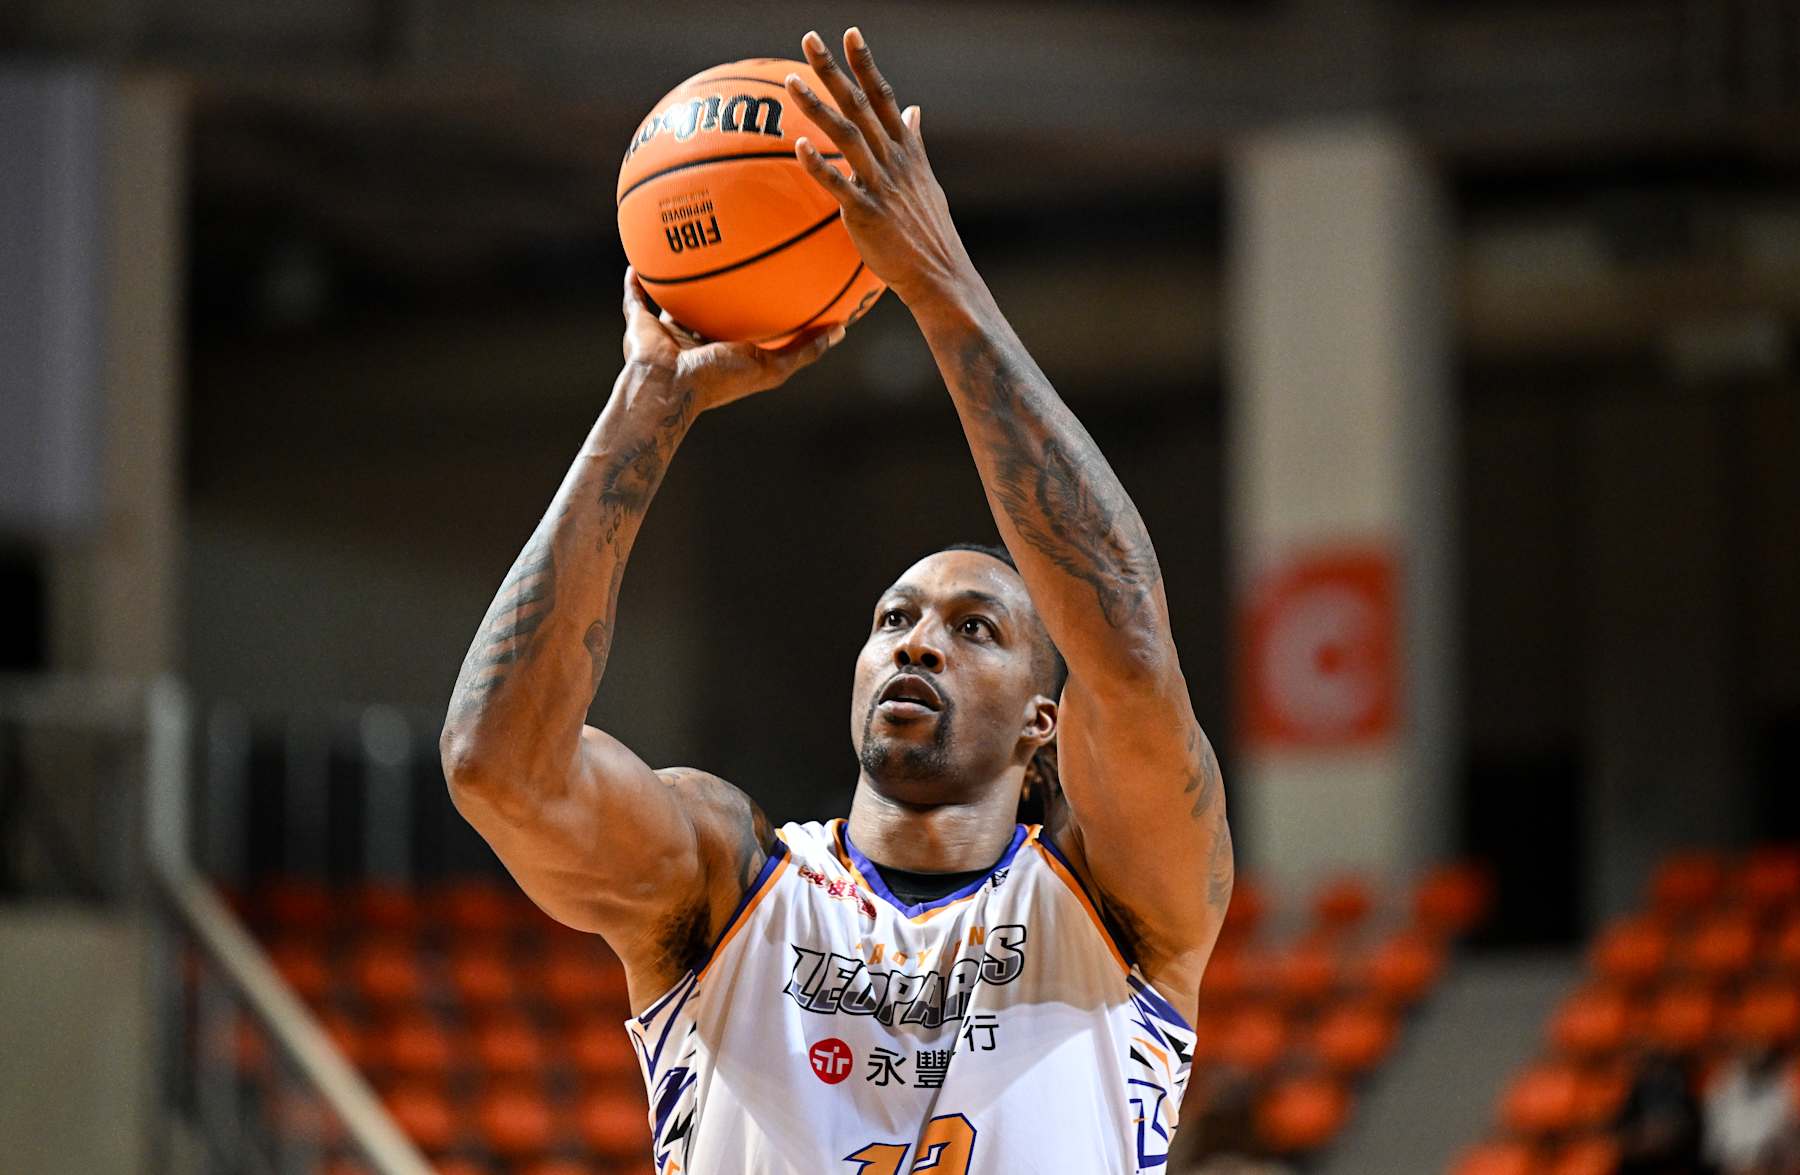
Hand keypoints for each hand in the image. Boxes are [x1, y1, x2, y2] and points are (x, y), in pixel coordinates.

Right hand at [621, 268, 843, 412]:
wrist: (670, 388)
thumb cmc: (720, 380)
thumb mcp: (772, 367)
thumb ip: (804, 351)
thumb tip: (841, 330)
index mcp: (726, 349)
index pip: (744, 322)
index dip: (758, 302)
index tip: (774, 278)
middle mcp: (697, 339)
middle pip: (711, 307)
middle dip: (720, 286)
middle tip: (732, 253)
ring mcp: (668, 332)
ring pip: (674, 299)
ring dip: (679, 278)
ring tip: (687, 244)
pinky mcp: (640, 324)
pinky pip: (635, 296)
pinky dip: (636, 279)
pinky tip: (641, 253)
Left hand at [785, 28, 978, 308]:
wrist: (939, 274)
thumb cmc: (928, 231)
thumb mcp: (926, 179)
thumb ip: (915, 142)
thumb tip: (913, 110)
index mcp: (906, 150)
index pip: (883, 96)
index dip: (866, 64)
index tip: (849, 33)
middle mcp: (894, 160)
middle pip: (860, 105)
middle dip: (834, 70)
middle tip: (809, 39)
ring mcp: (881, 185)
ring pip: (847, 136)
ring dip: (817, 107)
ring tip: (791, 82)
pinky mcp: (867, 214)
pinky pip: (839, 185)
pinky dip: (820, 165)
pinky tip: (798, 146)